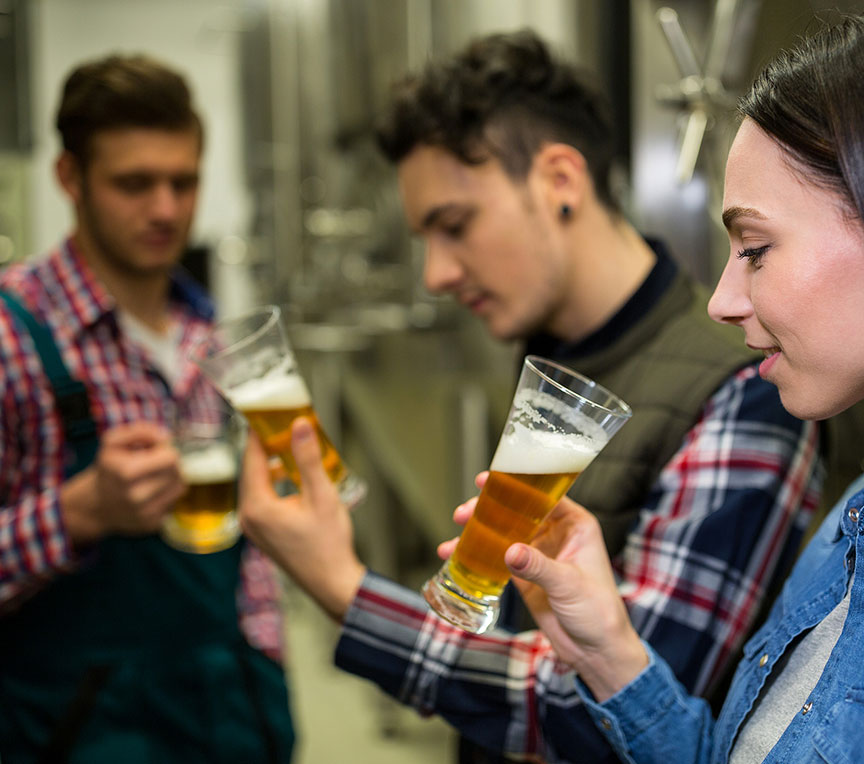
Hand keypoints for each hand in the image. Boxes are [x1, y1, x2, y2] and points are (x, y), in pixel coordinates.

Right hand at [61, 421, 184, 542]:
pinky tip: (152, 493)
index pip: (171, 458)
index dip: (166, 450)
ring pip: (180, 487)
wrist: (95, 504)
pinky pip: (173, 503)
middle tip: (154, 463)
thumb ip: (139, 431)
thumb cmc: (109, 469)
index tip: (155, 451)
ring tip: (154, 476)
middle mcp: (136, 496)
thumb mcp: (113, 442)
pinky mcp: (151, 525)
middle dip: (170, 464)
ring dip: (172, 478)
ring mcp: (145, 514)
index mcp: (126, 472)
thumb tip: (165, 436)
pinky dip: (166, 495)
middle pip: (177, 472)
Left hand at [238, 418, 365, 621]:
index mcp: (257, 506)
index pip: (251, 458)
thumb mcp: (322, 496)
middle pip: (251, 470)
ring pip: (257, 484)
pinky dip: (274, 482)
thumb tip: (299, 424)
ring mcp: (254, 528)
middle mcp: (249, 517)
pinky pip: (263, 498)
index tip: (265, 411)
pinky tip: (291, 474)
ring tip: (288, 443)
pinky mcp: (264, 534)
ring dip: (270, 464)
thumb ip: (308, 459)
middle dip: (264, 446)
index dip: (257, 433)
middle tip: (279, 422)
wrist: (333, 584)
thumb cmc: (329, 543)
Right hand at [440, 475, 647, 700]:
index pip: (543, 495)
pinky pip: (497, 559)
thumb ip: (539, 567)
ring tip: (454, 539)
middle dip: (488, 511)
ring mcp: (538, 555)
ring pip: (503, 534)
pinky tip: (455, 556)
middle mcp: (555, 535)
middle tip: (463, 514)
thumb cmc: (599, 612)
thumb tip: (509, 550)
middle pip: (517, 512)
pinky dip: (478, 557)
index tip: (488, 481)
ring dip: (478, 533)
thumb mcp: (569, 584)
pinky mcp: (525, 576)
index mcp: (575, 525)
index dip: (516, 485)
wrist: (596, 652)